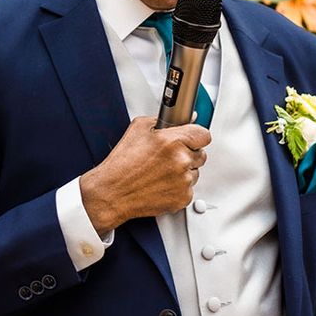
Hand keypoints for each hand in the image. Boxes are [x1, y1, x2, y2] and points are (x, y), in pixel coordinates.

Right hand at [79, 116, 210, 233]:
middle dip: (188, 154)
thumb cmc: (122, 163)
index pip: (204, 135)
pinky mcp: (183, 198)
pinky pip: (189, 189)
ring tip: (161, 172)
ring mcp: (183, 181)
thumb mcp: (139, 128)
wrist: (111, 193)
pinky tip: (161, 184)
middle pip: (201, 154)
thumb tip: (187, 118)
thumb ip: (166, 119)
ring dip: (184, 172)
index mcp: (173, 141)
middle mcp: (181, 161)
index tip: (191, 139)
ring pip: (195, 172)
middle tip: (169, 157)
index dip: (196, 136)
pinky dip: (178, 188)